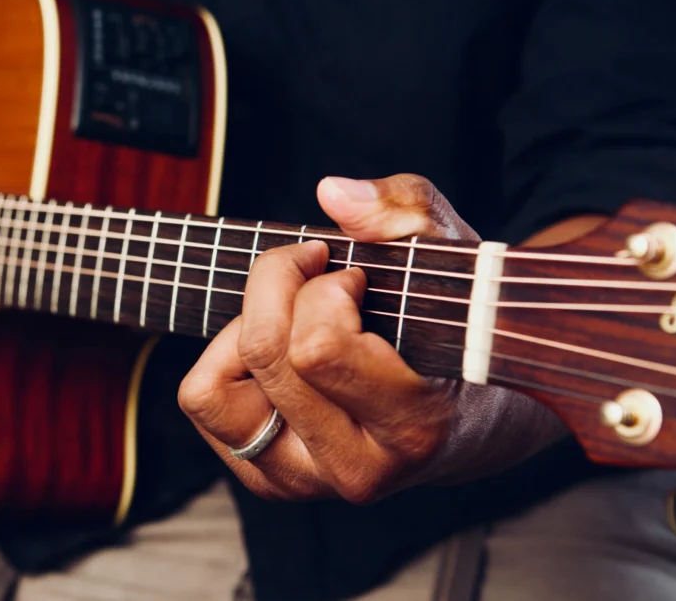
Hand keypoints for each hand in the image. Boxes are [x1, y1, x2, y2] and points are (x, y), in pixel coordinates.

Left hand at [178, 174, 564, 502]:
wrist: (472, 422)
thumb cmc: (457, 329)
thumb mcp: (451, 253)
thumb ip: (404, 212)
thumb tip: (331, 193)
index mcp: (413, 427)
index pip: (316, 348)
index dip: (323, 288)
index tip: (352, 275)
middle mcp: (355, 470)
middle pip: (264, 353)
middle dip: (279, 287)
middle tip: (316, 275)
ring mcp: (305, 482)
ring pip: (212, 390)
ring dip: (243, 331)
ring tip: (292, 318)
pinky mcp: (267, 481)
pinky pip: (203, 402)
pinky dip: (225, 360)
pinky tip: (277, 352)